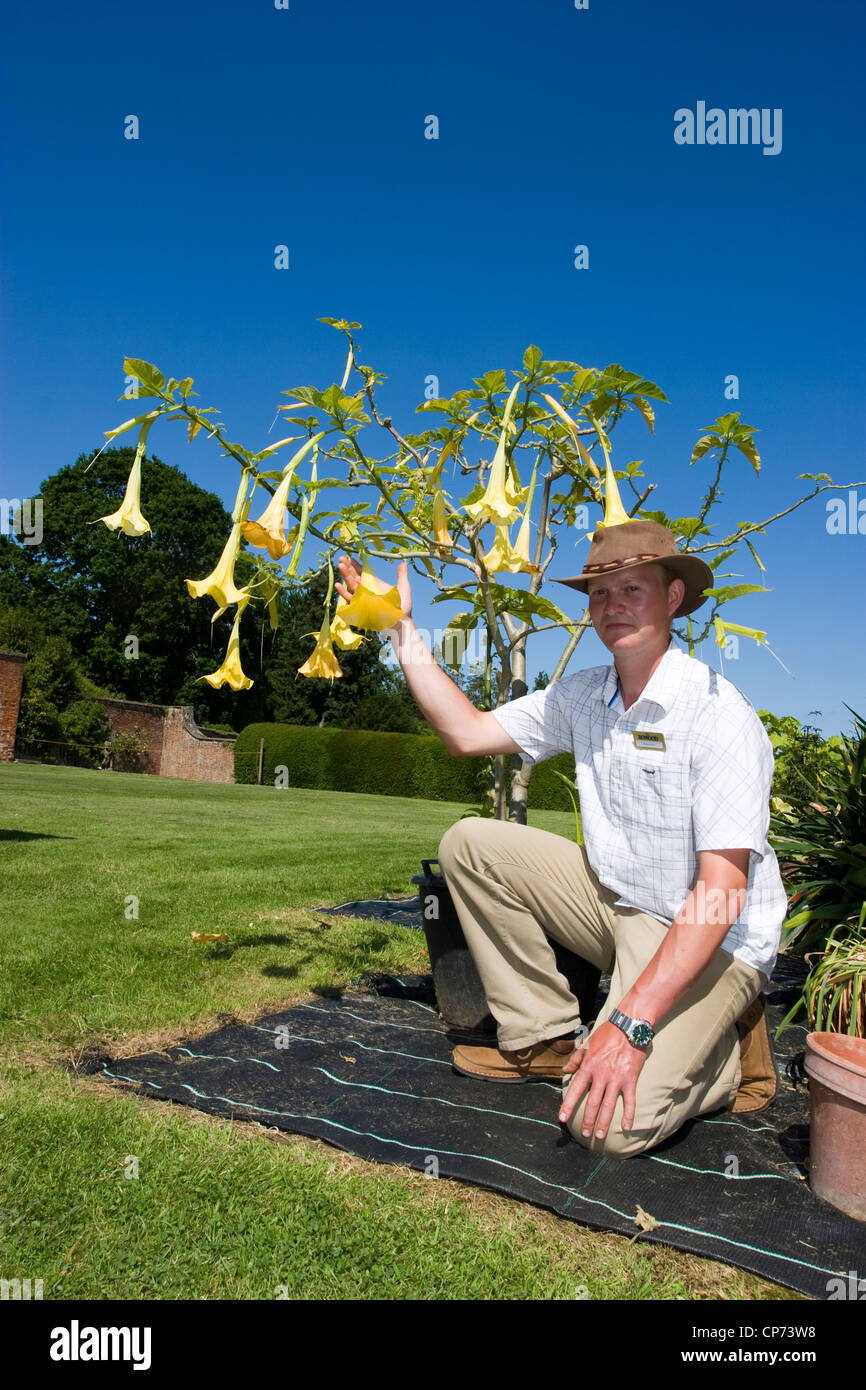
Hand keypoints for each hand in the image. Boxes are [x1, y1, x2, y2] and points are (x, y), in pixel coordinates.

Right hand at [335, 555, 412, 623]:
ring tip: (340, 566)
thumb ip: (402, 575)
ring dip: (345, 576)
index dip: (356, 564)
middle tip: (341, 558)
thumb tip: (404, 561)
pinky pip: (350, 599)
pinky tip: (338, 585)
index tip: (349, 556)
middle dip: (348, 567)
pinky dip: (343, 592)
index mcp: (376, 583)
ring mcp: (363, 598)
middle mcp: (368, 589)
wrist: (400, 623)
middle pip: (355, 576)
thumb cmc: (403, 607)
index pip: (363, 572)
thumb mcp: (404, 588)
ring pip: (351, 585)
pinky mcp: (360, 607)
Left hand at [558, 1020, 646, 1139]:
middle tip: (585, 1134)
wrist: (629, 1026)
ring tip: (599, 1135)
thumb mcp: (588, 1044)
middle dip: (587, 1120)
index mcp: (588, 1066)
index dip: (568, 1105)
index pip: (575, 1089)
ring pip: (608, 1105)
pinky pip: (629, 1100)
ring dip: (603, 1122)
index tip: (563, 1118)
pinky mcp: (630, 1079)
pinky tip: (626, 1127)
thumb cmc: (607, 1034)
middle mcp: (600, 1075)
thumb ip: (576, 1059)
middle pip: (592, 1102)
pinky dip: (628, 1115)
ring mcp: (616, 1078)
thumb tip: (565, 1070)